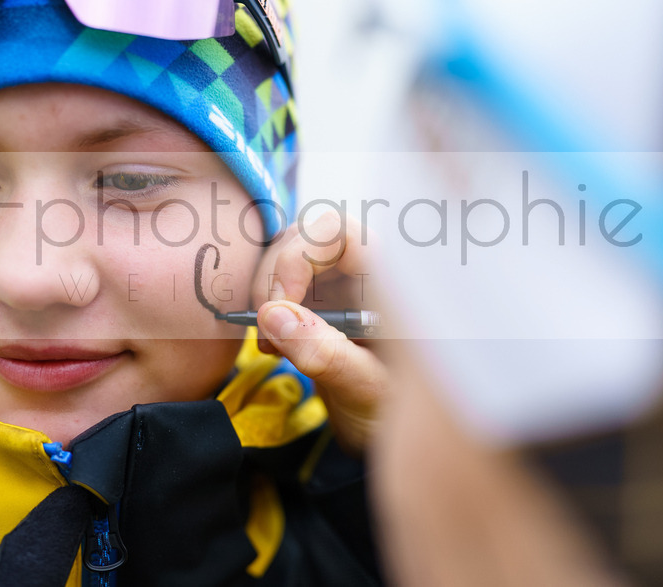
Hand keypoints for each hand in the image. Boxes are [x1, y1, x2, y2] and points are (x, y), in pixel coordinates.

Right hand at [250, 212, 387, 454]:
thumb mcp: (368, 389)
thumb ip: (326, 354)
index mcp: (392, 277)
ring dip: (265, 294)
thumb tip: (272, 316)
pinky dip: (265, 308)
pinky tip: (273, 345)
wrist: (390, 431)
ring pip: (285, 255)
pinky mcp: (317, 297)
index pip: (338, 231)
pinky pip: (279, 281)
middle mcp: (364, 268)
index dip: (300, 255)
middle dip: (274, 278)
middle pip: (304, 237)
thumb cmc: (397, 409)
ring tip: (271, 346)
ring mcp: (338, 280)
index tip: (281, 303)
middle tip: (267, 331)